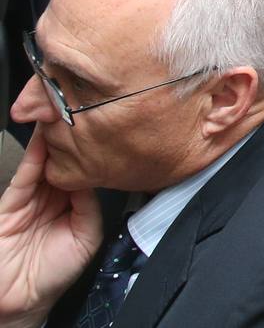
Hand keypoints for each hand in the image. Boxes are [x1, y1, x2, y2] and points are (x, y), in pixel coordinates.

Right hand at [0, 128, 102, 323]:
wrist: (22, 297)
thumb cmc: (55, 273)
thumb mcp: (86, 237)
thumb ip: (90, 205)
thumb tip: (90, 177)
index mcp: (76, 203)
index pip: (86, 169)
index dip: (94, 150)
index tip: (106, 128)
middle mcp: (55, 196)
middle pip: (66, 160)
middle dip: (74, 138)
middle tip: (85, 111)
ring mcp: (33, 197)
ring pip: (45, 161)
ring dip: (53, 139)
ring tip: (64, 114)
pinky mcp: (12, 202)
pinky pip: (25, 175)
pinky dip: (34, 155)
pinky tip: (42, 138)